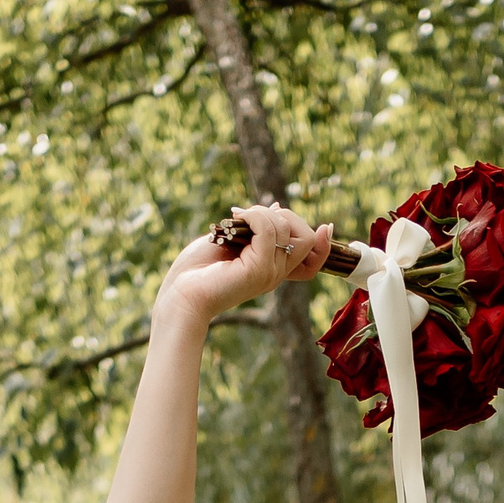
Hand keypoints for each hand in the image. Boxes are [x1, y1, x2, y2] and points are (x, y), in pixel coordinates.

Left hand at [154, 203, 333, 328]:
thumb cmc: (199, 270)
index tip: (323, 227)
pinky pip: (269, 229)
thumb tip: (278, 207)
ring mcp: (269, 273)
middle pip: (306, 237)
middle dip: (285, 215)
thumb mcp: (233, 241)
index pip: (314, 259)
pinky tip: (234, 220)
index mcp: (273, 269)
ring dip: (262, 213)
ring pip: (287, 229)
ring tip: (237, 219)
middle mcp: (276, 273)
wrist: (180, 295)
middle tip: (250, 216)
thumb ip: (257, 229)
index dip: (323, 242)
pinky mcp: (257, 270)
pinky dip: (254, 216)